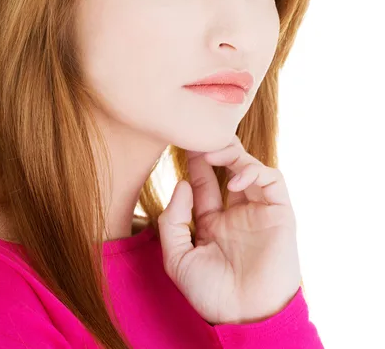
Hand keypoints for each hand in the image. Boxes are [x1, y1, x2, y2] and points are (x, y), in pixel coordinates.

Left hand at [157, 134, 301, 324]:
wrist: (246, 317)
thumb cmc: (211, 294)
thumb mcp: (178, 259)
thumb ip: (173, 221)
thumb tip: (182, 184)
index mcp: (214, 223)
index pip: (205, 184)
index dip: (195, 164)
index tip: (182, 144)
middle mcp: (237, 213)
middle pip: (229, 169)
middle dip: (216, 149)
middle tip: (199, 136)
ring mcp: (259, 211)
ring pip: (251, 167)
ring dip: (233, 154)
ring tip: (213, 153)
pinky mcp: (280, 212)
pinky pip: (271, 180)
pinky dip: (254, 172)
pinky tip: (234, 181)